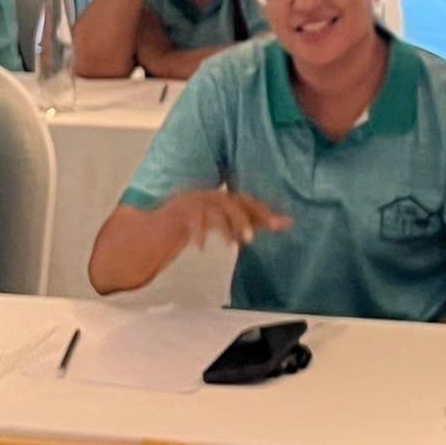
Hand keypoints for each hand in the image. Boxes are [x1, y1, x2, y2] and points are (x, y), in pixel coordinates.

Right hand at [159, 190, 291, 250]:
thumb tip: (289, 222)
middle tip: (251, 239)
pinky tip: (201, 248)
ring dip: (224, 228)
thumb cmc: (198, 225)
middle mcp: (211, 196)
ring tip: (232, 245)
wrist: (156, 229)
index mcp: (224, 198)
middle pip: (232, 203)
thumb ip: (255, 223)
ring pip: (214, 211)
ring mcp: (194, 202)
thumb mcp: (228, 225)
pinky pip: (191, 220)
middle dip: (244, 219)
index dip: (263, 212)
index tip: (280, 224)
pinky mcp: (179, 211)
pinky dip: (198, 234)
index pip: (248, 202)